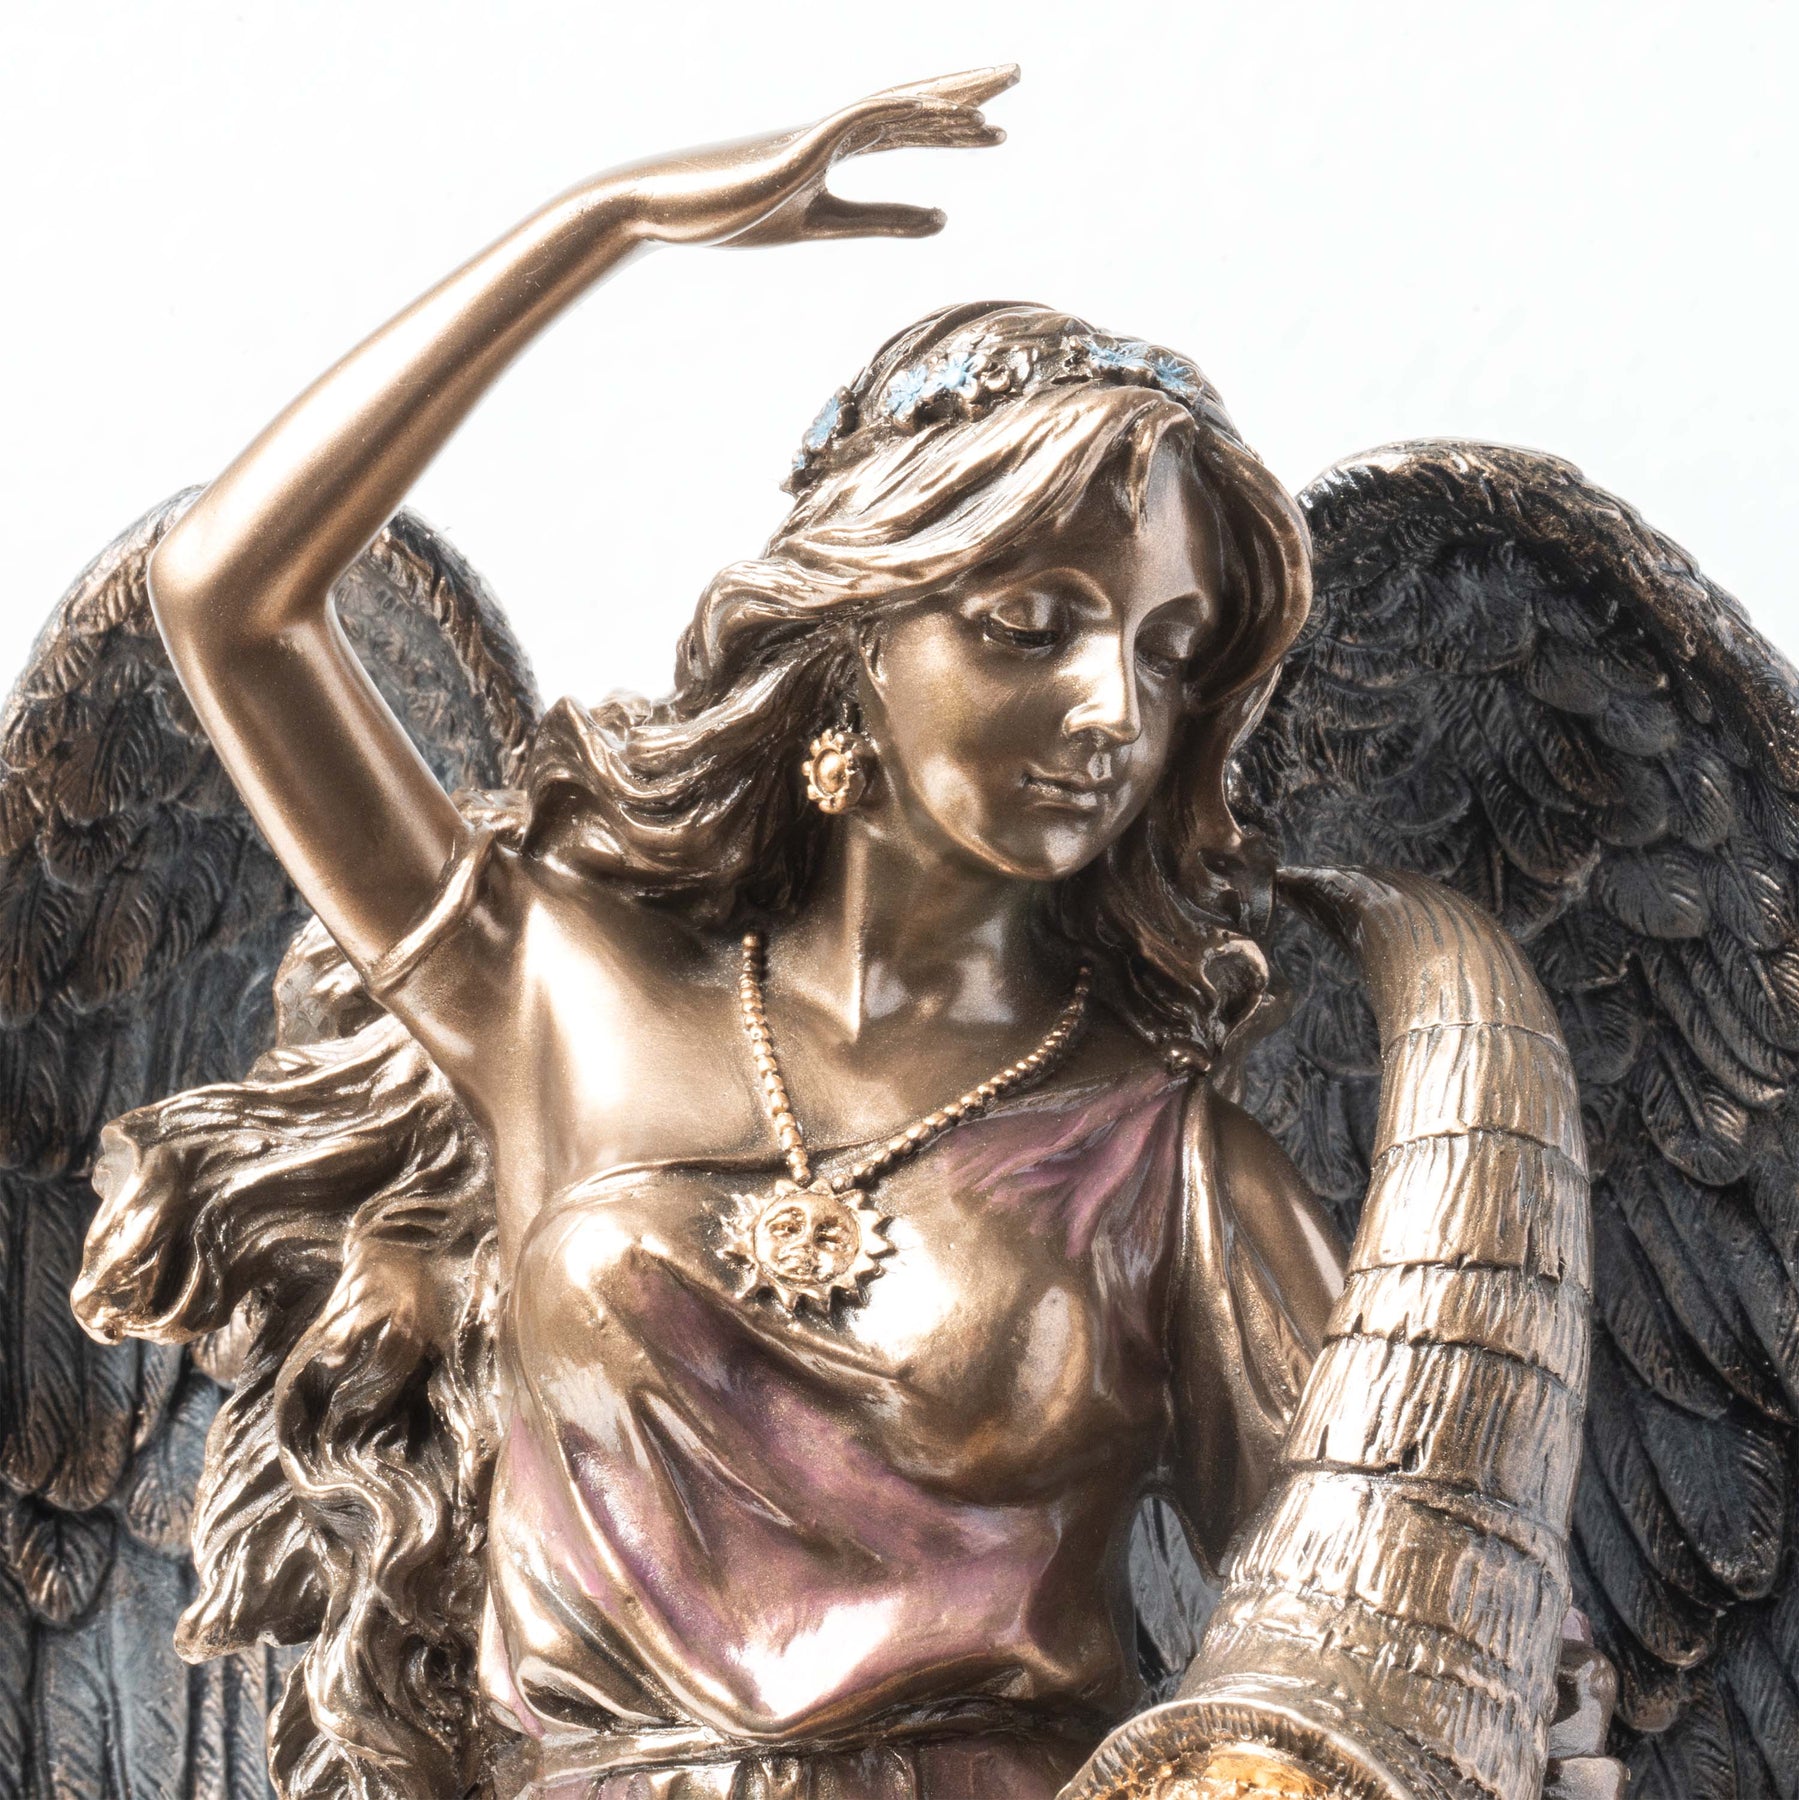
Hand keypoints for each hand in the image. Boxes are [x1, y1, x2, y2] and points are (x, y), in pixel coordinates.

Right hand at [611, 66, 1015, 248]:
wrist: (663, 208)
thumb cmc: (733, 214)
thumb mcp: (821, 223)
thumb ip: (882, 220)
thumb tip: (945, 219)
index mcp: (833, 149)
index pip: (904, 129)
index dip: (951, 126)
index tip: (995, 128)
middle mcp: (831, 132)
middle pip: (909, 106)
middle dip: (963, 95)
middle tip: (1016, 78)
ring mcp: (814, 135)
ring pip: (891, 110)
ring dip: (943, 104)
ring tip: (996, 100)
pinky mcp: (797, 148)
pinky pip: (857, 125)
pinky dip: (897, 116)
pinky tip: (934, 112)